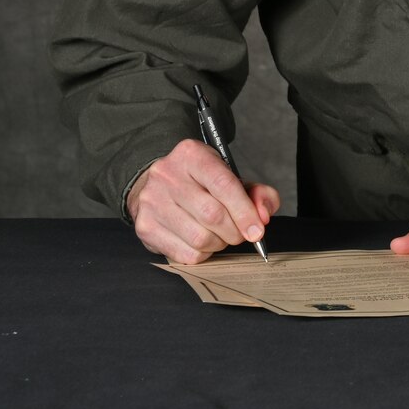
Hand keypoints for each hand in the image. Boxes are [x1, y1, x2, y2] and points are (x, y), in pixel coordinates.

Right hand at [126, 137, 279, 264]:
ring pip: (199, 238)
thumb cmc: (201, 182)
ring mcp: (152, 202)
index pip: (224, 185)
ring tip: (221, 236)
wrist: (157, 185)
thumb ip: (256, 193)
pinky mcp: (145, 227)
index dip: (245, 212)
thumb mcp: (231, 176)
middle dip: (235, 231)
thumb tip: (263, 216)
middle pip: (212, 215)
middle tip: (240, 233)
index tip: (258, 231)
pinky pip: (185, 253)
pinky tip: (203, 242)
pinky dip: (203, 253)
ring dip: (219, 243)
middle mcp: (167, 175)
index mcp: (192, 155)